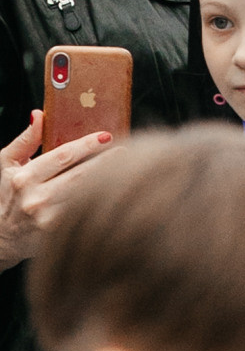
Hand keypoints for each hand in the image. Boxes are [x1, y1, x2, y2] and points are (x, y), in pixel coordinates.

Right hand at [0, 108, 112, 269]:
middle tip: (124, 151)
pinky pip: (83, 212)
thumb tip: (39, 114)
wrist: (2, 236)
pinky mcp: (56, 234)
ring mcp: (46, 219)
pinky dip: (100, 201)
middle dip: (105, 162)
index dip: (87, 145)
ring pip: (85, 196)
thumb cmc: (6, 194)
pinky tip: (113, 192)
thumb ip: (25, 139)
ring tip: (125, 169)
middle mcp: (34, 199)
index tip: (106, 136)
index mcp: (23, 177)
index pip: (63, 156)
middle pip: (80, 176)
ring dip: (107, 181)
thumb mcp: (7, 163)